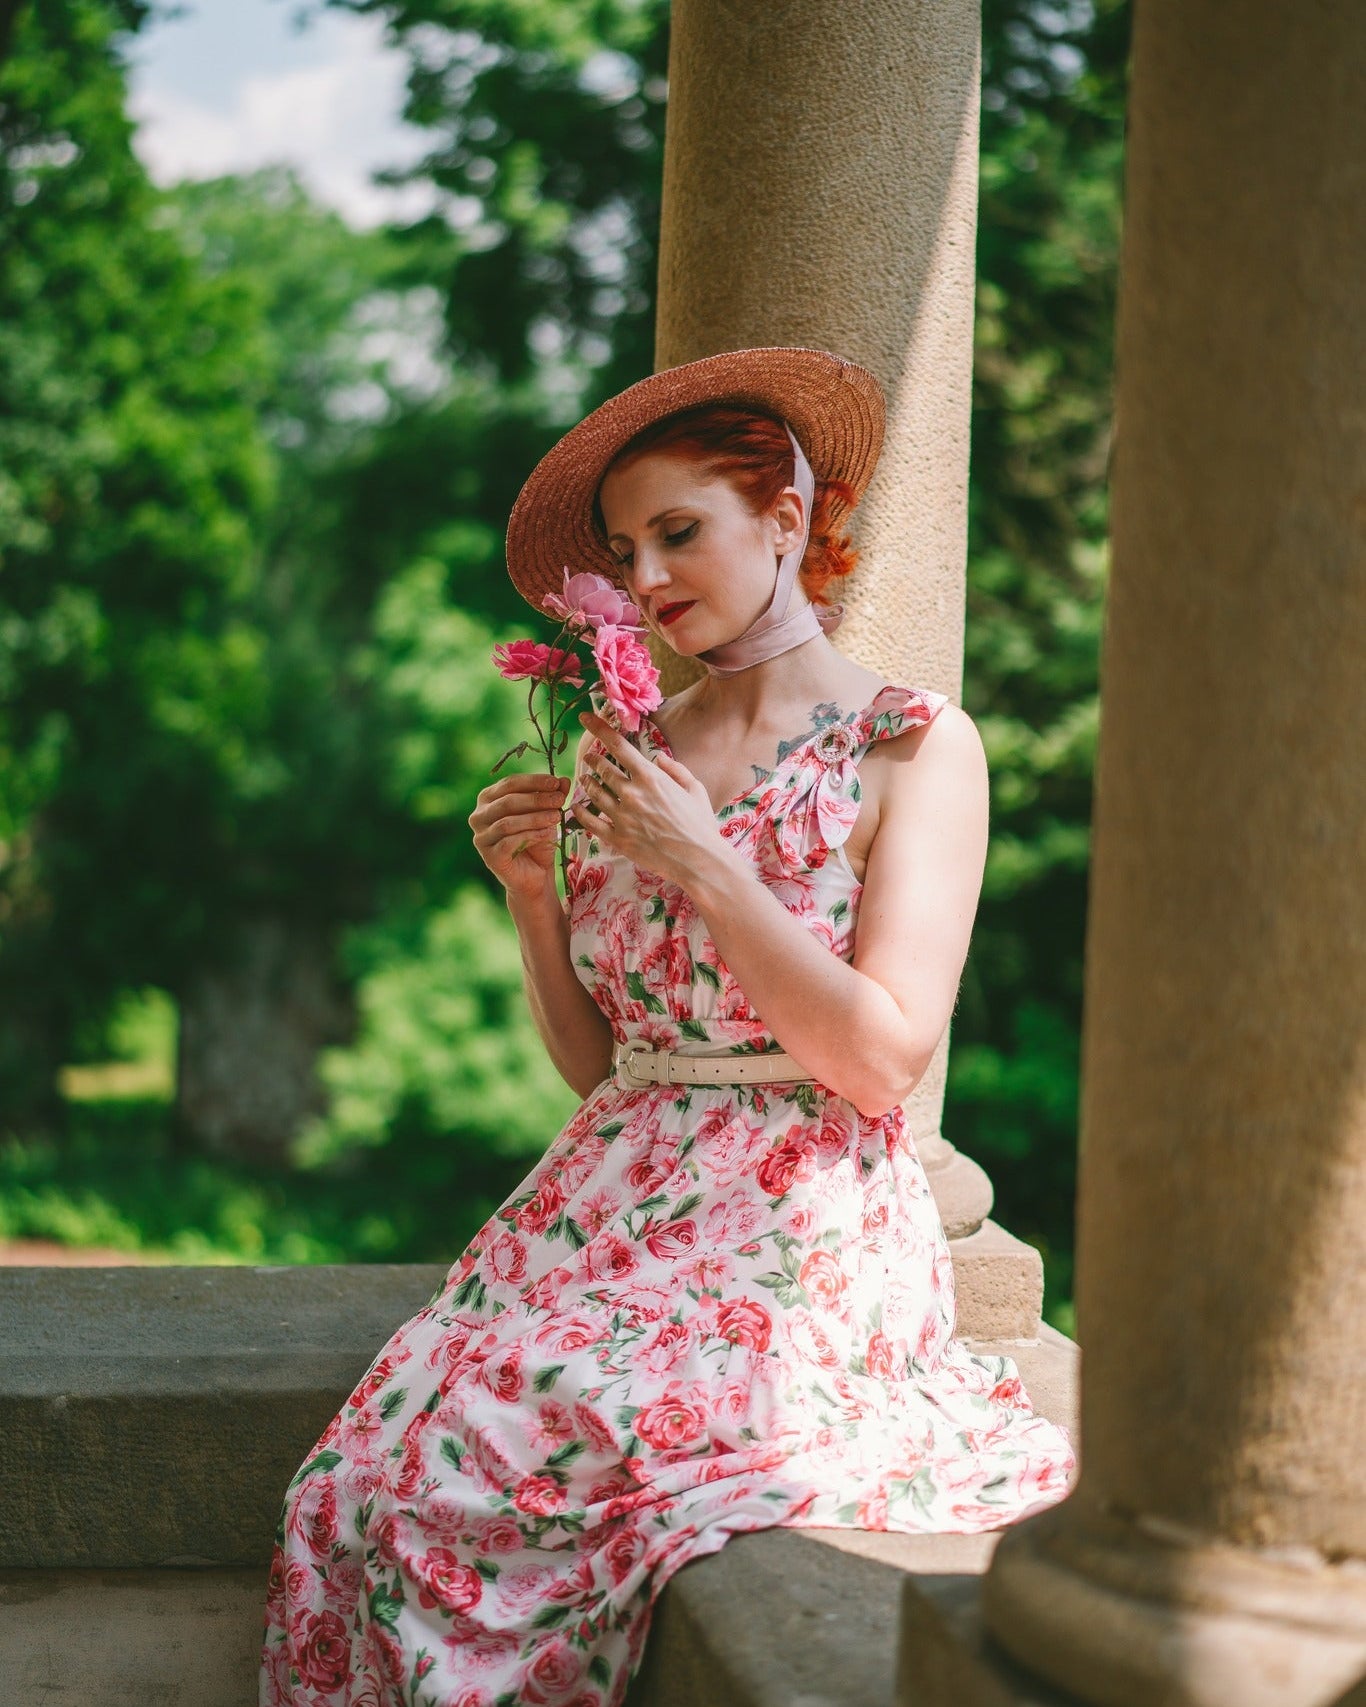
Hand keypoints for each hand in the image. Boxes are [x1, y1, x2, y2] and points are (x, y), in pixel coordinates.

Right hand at [469, 771, 570, 898]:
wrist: (535, 876)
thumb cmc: (537, 840)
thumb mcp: (546, 813)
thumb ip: (553, 796)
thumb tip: (564, 780)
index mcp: (488, 799)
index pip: (509, 784)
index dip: (533, 781)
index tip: (556, 782)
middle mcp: (478, 817)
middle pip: (507, 802)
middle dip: (536, 799)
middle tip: (559, 799)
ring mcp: (481, 838)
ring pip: (507, 822)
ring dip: (535, 817)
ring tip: (556, 816)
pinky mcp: (490, 857)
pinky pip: (509, 842)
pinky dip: (530, 835)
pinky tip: (547, 834)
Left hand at [573, 710, 725, 884]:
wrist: (699, 860)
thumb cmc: (700, 824)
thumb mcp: (695, 788)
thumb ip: (675, 769)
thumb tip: (658, 758)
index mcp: (650, 777)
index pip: (617, 745)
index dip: (598, 728)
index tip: (585, 717)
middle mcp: (632, 793)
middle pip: (602, 768)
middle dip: (592, 760)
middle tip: (588, 757)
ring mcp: (622, 817)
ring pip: (593, 793)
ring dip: (586, 782)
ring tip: (584, 779)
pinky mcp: (617, 838)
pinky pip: (590, 822)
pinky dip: (580, 812)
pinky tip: (576, 807)